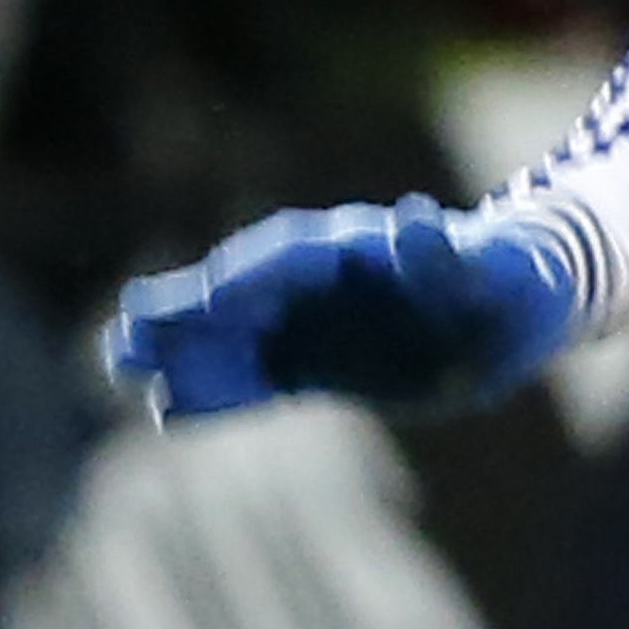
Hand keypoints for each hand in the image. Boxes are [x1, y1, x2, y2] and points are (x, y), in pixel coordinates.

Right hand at [101, 196, 581, 420]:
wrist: (508, 313)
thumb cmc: (504, 290)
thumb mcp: (492, 278)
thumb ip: (444, 259)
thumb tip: (415, 219)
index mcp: (362, 250)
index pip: (295, 257)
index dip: (254, 277)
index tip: (212, 297)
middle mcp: (320, 278)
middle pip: (243, 286)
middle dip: (190, 307)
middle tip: (131, 330)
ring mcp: (306, 317)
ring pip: (231, 329)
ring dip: (180, 345)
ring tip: (119, 360)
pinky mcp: (303, 360)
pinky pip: (251, 376)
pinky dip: (212, 390)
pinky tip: (165, 409)